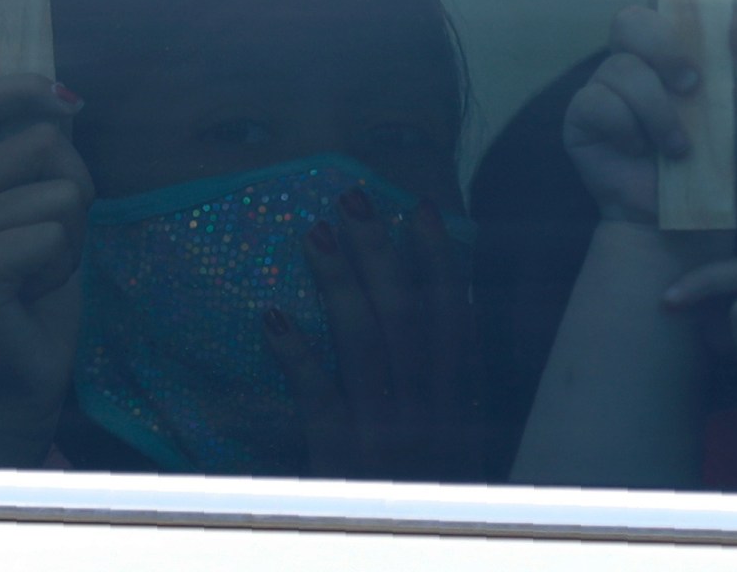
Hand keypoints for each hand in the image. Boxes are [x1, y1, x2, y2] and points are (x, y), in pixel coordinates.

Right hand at [0, 74, 93, 466]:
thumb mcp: (46, 212)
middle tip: (54, 241)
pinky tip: (32, 293)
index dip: (27, 87)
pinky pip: (53, 235)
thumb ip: (44, 161)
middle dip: (77, 189)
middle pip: (45, 142)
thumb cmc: (36, 291)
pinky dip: (62, 267)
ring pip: (60, 194)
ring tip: (40, 272)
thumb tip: (65, 101)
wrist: (18, 376)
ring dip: (72, 237)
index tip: (68, 101)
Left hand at [261, 190, 480, 480]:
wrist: (395, 543)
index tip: (418, 208)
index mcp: (462, 401)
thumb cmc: (432, 498)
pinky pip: (316, 396)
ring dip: (339, 282)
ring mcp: (384, 430)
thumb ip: (448, 389)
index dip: (439, 258)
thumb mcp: (459, 447)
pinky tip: (274, 318)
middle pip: (405, 313)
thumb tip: (442, 317)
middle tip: (354, 197)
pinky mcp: (340, 456)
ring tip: (314, 232)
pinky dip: (296, 354)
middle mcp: (429, 408)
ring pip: (363, 340)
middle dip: (381, 250)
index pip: (454, 315)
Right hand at [564, 0, 736, 223]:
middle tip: (691, 85)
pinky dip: (626, 128)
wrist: (689, 222)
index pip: (662, 1)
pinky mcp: (583, 119)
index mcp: (674, 53)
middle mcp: (635, 63)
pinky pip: (596, 102)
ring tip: (678, 148)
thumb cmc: (720, 164)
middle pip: (630, 19)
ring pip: (620, 68)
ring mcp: (605, 89)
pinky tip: (640, 152)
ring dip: (657, 111)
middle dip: (663, 47)